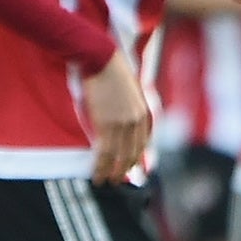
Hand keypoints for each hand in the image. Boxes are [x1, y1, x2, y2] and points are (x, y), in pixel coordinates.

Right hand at [85, 50, 149, 186]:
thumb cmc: (110, 71)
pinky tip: (96, 173)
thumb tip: (120, 126)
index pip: (143, 143)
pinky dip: (100, 165)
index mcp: (143, 113)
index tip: (132, 169)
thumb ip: (127, 110)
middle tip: (117, 180)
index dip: (137, 159)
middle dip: (124, 169)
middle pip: (132, 153)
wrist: (100, 59)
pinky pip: (104, 151)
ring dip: (111, 172)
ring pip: (118, 155)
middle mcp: (136, 121)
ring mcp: (122, 123)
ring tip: (105, 181)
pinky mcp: (107, 123)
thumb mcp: (127, 92)